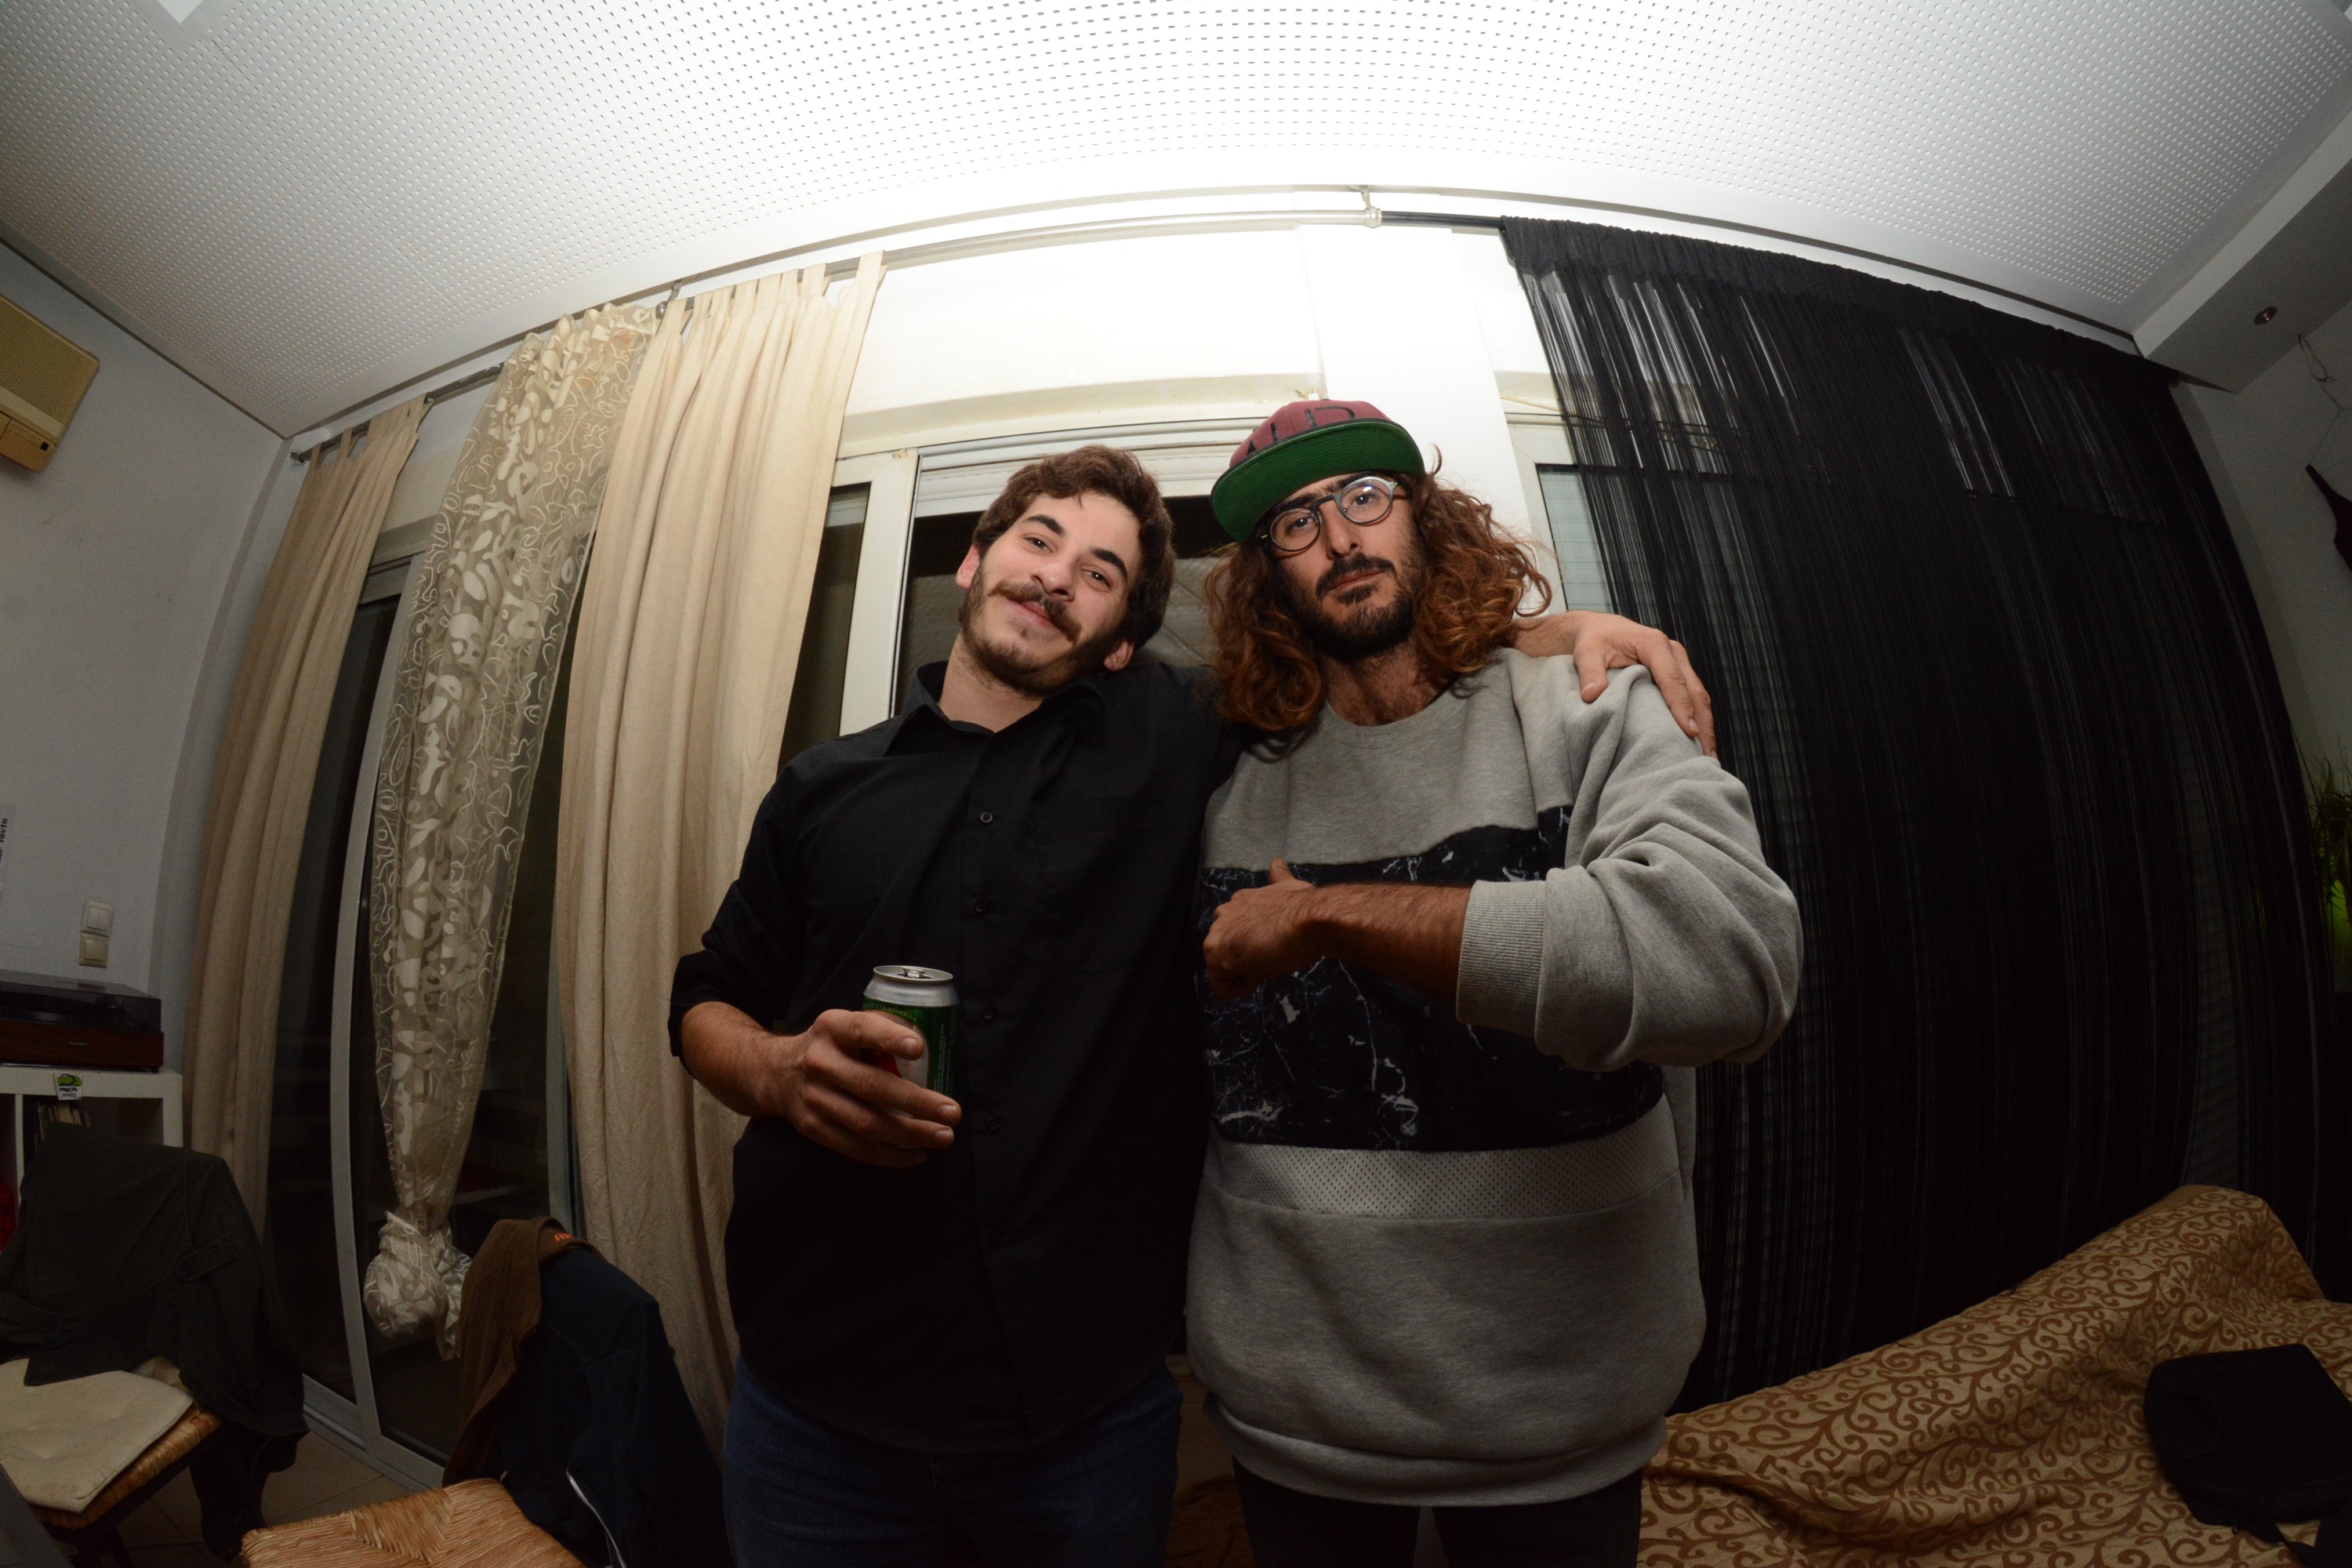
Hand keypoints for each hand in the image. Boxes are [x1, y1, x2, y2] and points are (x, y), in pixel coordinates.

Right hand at [763, 1009, 961, 1168]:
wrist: (774, 1073)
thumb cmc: (830, 1047)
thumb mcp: (845, 1026)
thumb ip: (880, 1031)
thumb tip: (931, 1045)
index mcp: (832, 1028)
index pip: (862, 1030)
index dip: (890, 1038)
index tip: (920, 1048)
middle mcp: (819, 1063)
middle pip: (871, 1086)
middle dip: (917, 1102)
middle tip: (952, 1112)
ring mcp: (814, 1099)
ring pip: (867, 1123)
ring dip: (910, 1134)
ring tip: (943, 1136)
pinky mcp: (814, 1129)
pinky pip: (856, 1148)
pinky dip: (890, 1155)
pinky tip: (918, 1154)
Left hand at [1204, 859, 1323, 999]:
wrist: (1311, 920)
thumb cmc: (1306, 909)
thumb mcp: (1289, 887)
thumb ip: (1279, 879)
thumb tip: (1276, 863)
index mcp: (1241, 900)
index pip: (1238, 932)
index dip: (1258, 945)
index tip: (1276, 944)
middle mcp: (1224, 913)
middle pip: (1229, 952)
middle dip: (1249, 961)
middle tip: (1274, 955)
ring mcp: (1218, 934)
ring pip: (1224, 970)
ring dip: (1247, 973)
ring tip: (1270, 962)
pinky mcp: (1218, 956)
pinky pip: (1223, 988)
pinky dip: (1241, 989)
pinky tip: (1261, 974)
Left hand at [1511, 611, 1715, 756]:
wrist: (1601, 629)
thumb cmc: (1594, 640)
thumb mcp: (1586, 652)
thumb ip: (1589, 673)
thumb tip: (1593, 695)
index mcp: (1654, 644)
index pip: (1672, 678)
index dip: (1681, 706)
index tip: (1688, 732)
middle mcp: (1673, 651)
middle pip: (1693, 689)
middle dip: (1701, 722)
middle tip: (1705, 754)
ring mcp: (1678, 662)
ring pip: (1698, 694)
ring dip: (1705, 723)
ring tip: (1708, 754)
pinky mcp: (1678, 672)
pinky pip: (1691, 696)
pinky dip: (1697, 717)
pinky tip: (1698, 741)